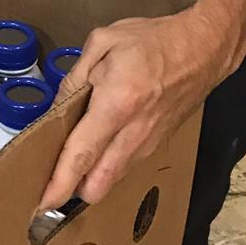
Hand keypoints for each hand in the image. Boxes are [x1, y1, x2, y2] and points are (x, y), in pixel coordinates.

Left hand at [38, 7, 235, 211]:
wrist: (203, 50)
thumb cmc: (153, 41)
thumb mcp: (103, 42)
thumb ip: (76, 77)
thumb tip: (58, 108)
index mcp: (116, 104)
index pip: (82, 154)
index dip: (60, 183)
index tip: (42, 203)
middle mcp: (133, 133)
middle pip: (99, 184)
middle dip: (73, 190)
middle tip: (50, 179)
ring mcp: (148, 144)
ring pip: (113, 180)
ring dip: (90, 180)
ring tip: (71, 165)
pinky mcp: (157, 145)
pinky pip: (125, 167)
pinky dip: (107, 168)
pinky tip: (98, 149)